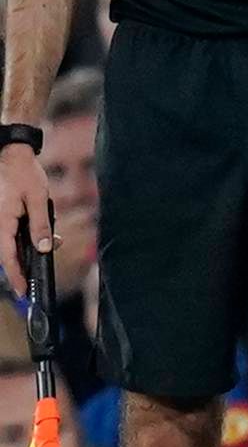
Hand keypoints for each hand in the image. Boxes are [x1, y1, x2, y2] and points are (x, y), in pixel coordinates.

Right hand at [0, 146, 48, 298]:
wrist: (13, 155)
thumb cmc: (24, 173)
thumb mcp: (37, 199)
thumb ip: (40, 224)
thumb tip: (44, 248)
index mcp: (3, 222)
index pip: (7, 257)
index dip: (15, 276)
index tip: (22, 291)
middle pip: (9, 253)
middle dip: (23, 267)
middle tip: (34, 282)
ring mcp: (1, 221)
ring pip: (12, 244)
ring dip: (27, 251)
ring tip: (45, 253)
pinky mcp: (5, 216)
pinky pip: (13, 234)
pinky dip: (26, 239)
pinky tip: (42, 238)